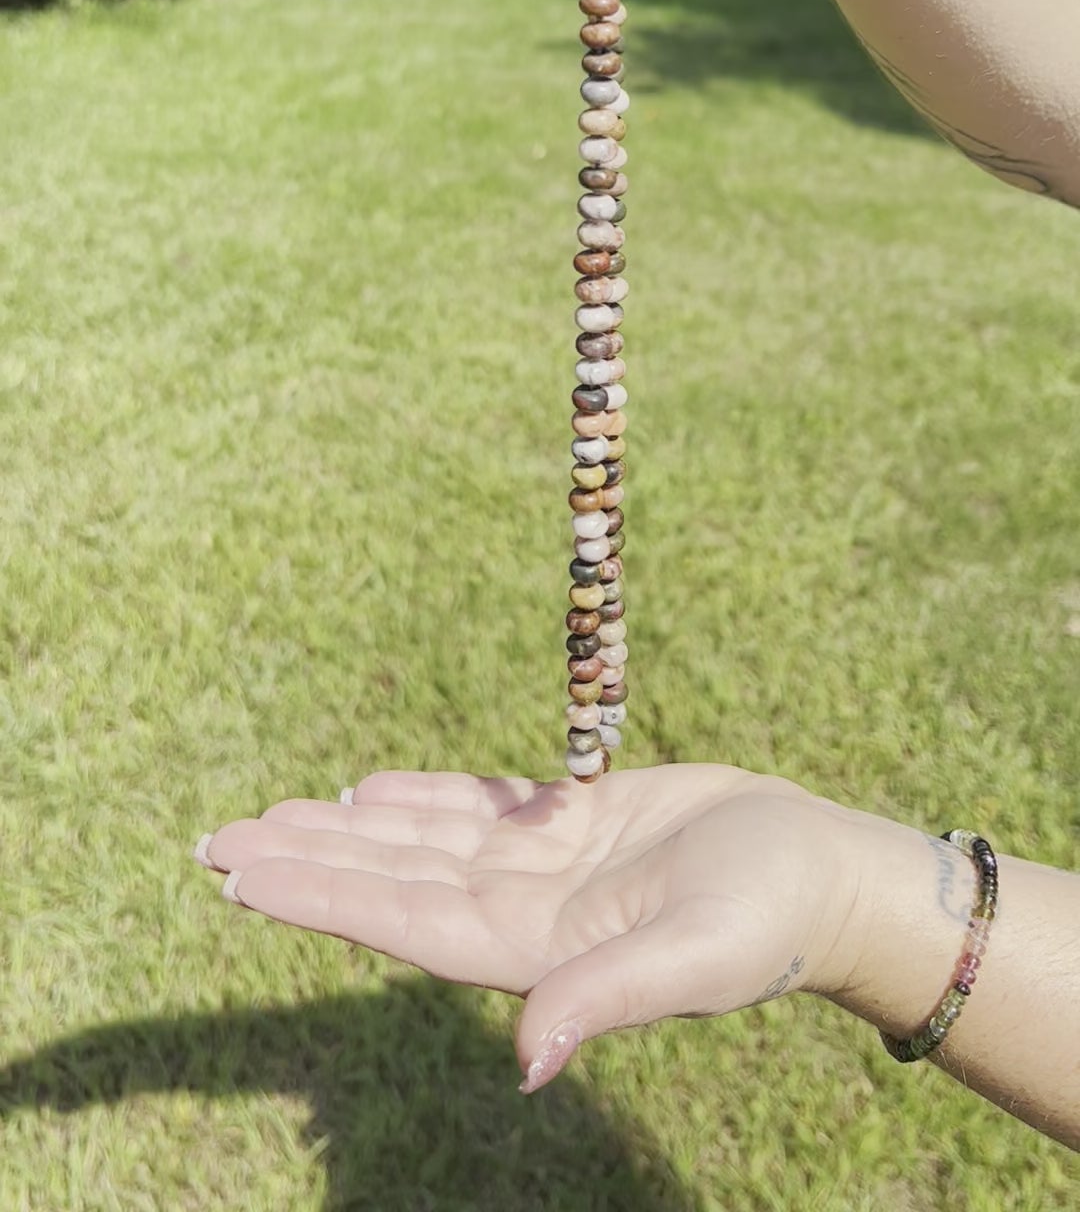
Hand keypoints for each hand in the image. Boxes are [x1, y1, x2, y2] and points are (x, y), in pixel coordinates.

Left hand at [197, 764, 862, 1089]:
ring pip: (421, 840)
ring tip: (269, 815)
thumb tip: (527, 1060)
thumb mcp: (698, 958)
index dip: (323, 897)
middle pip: (392, 881)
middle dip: (307, 860)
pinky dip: (418, 797)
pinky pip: (476, 806)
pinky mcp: (574, 821)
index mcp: (539, 952)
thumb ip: (609, 998)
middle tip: (214, 844)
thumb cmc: (773, 918)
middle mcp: (525, 911)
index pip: (404, 923)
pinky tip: (366, 790)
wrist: (826, 872)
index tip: (245, 876)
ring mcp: (546, 867)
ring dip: (345, 827)